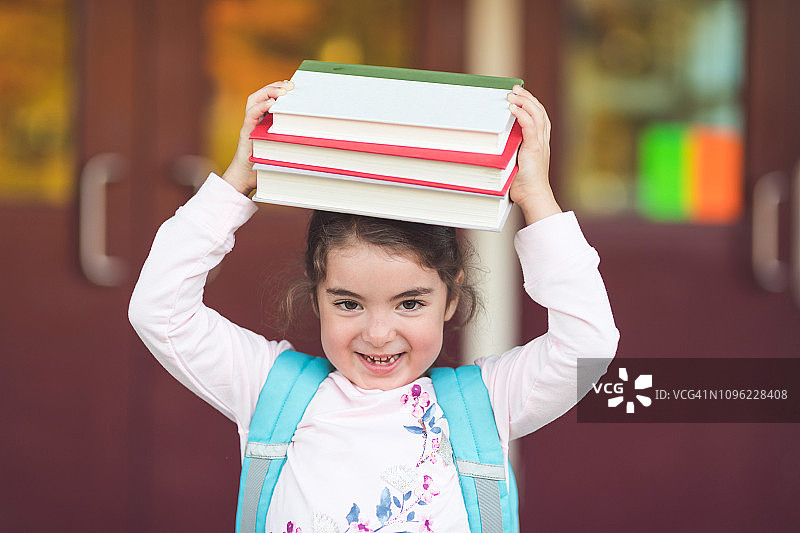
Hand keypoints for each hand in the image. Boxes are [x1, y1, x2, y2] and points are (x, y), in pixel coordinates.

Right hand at [222, 80, 293, 194]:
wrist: (246, 178)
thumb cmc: (265, 165)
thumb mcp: (281, 148)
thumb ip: (291, 139)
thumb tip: (316, 138)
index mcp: (263, 120)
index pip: (269, 97)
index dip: (279, 88)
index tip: (294, 86)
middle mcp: (255, 119)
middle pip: (261, 94)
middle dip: (276, 86)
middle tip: (290, 85)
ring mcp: (249, 124)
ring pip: (254, 99)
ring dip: (268, 91)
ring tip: (283, 90)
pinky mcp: (246, 131)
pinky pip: (251, 114)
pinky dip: (261, 106)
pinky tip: (272, 102)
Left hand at [507, 85, 560, 223]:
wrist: (533, 196)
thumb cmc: (523, 183)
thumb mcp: (517, 162)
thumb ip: (512, 150)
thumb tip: (497, 142)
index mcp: (540, 142)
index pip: (538, 116)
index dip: (531, 103)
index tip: (520, 94)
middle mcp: (542, 140)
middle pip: (539, 111)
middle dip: (527, 97)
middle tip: (515, 88)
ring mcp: (540, 144)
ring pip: (536, 115)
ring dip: (524, 102)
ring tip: (512, 94)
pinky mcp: (535, 149)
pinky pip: (530, 127)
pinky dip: (522, 115)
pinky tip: (513, 108)